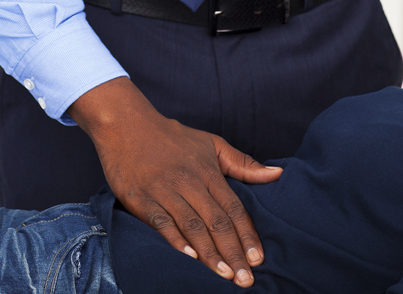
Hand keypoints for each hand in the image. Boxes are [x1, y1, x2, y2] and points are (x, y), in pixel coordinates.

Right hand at [70, 78, 280, 287]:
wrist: (125, 123)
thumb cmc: (171, 137)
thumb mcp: (211, 144)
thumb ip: (243, 163)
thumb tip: (278, 174)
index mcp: (207, 171)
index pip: (233, 208)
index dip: (247, 235)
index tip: (259, 259)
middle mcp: (188, 182)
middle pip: (216, 222)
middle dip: (233, 253)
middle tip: (246, 280)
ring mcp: (164, 190)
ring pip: (192, 226)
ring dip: (210, 254)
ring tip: (225, 276)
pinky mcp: (141, 198)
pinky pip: (161, 222)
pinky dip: (176, 240)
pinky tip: (190, 257)